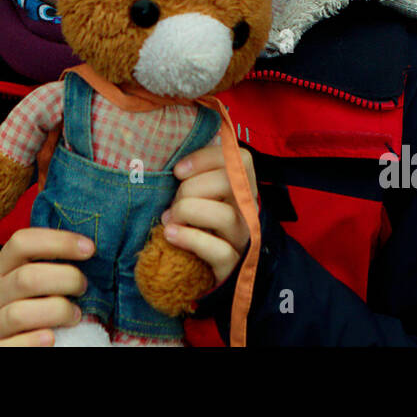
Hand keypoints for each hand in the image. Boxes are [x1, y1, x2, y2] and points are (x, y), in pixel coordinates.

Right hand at [0, 228, 92, 346]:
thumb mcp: (20, 277)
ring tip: (75, 315)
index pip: (23, 242)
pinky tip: (51, 338)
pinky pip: (11, 346)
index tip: (89, 248)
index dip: (59, 241)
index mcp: (1, 267)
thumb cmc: (16, 301)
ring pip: (20, 314)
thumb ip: (45, 266)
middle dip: (65, 279)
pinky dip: (33, 342)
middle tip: (82, 287)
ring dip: (56, 312)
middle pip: (26, 278)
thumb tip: (87, 253)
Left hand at [161, 141, 258, 285]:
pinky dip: (189, 239)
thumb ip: (195, 173)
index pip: (240, 158)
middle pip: (228, 183)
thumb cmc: (195, 224)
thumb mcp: (198, 194)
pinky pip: (219, 250)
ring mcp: (243, 239)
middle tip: (174, 202)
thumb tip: (177, 146)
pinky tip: (170, 235)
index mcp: (241, 188)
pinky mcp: (232, 266)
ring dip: (187, 212)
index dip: (206, 157)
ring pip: (224, 215)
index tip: (178, 170)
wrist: (198, 271)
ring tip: (169, 220)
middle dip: (190, 188)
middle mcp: (247, 211)